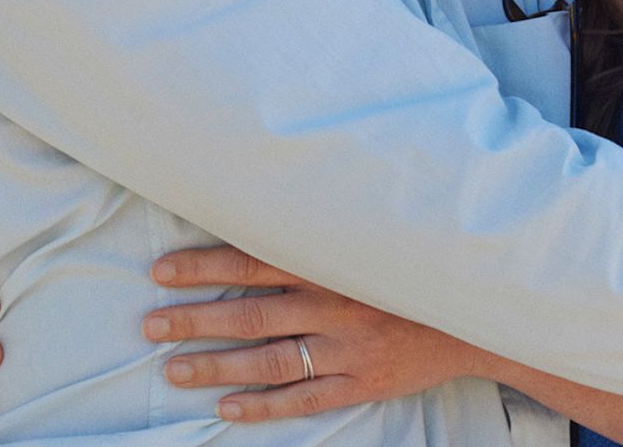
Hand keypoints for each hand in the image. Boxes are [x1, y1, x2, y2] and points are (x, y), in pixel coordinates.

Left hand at [144, 245, 485, 422]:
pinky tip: (226, 407)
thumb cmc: (405, 271)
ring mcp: (346, 350)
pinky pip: (303, 399)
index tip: (161, 272)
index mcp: (330, 264)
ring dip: (216, 366)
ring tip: (173, 369)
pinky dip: (263, 406)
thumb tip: (250, 216)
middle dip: (195, 319)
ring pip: (269, 361)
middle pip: (251, 315)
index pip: (253, 261)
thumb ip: (311, 234)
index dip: (203, 267)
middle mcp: (334, 306)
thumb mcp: (362, 241)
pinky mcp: (361, 384)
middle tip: (149, 324)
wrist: (473, 315)